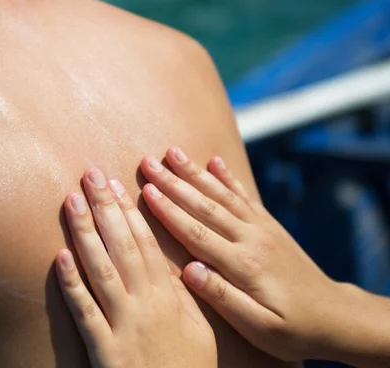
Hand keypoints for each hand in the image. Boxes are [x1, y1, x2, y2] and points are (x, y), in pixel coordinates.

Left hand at [55, 168, 216, 367]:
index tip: (116, 185)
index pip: (146, 243)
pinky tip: (59, 257)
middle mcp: (145, 303)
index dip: (129, 211)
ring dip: (84, 232)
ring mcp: (122, 324)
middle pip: (121, 246)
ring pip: (101, 269)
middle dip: (104, 207)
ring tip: (71, 201)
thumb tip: (171, 263)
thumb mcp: (199, 329)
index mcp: (169, 296)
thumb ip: (183, 294)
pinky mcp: (103, 348)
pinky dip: (71, 283)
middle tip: (89, 175)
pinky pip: (84, 311)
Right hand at [140, 147, 344, 361]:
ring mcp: (261, 229)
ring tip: (172, 151)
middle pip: (204, 206)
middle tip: (147, 162)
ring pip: (221, 195)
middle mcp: (250, 239)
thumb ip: (223, 298)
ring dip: (194, 172)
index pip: (196, 232)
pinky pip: (245, 196)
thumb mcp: (259, 327)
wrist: (335, 317)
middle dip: (173, 182)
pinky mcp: (269, 226)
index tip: (146, 190)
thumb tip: (189, 271)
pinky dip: (228, 177)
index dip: (169, 211)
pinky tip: (214, 161)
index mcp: (242, 265)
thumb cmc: (292, 329)